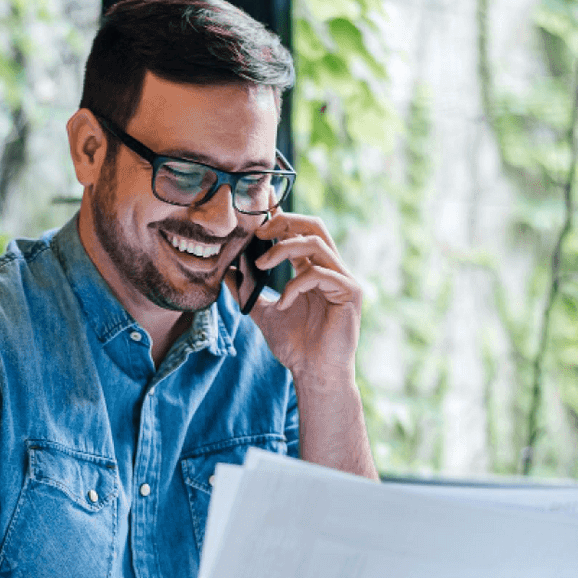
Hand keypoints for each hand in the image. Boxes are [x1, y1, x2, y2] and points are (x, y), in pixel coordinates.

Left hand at [227, 212, 361, 385]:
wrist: (313, 373)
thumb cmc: (294, 345)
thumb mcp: (262, 312)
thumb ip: (247, 290)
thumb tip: (226, 271)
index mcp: (312, 268)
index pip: (298, 232)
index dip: (280, 215)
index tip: (259, 203)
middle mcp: (330, 268)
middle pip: (313, 225)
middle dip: (285, 221)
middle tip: (258, 232)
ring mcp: (343, 279)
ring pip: (316, 243)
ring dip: (284, 249)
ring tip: (260, 266)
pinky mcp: (350, 292)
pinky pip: (319, 274)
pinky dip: (295, 285)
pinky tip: (282, 304)